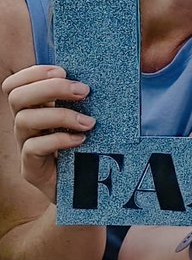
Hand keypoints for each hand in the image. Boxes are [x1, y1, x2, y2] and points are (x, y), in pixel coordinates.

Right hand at [2, 65, 93, 202]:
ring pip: (24, 120)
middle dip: (50, 88)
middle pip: (17, 97)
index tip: (64, 70)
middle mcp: (26, 126)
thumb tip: (109, 72)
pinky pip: (33, 148)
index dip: (34, 73)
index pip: (15, 85)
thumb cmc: (91, 147)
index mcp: (36, 108)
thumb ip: (85, 99)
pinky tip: (81, 140)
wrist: (89, 188)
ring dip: (60, 115)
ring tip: (89, 122)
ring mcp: (25, 147)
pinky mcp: (31, 168)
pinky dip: (58, 139)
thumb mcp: (87, 118)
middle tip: (84, 91)